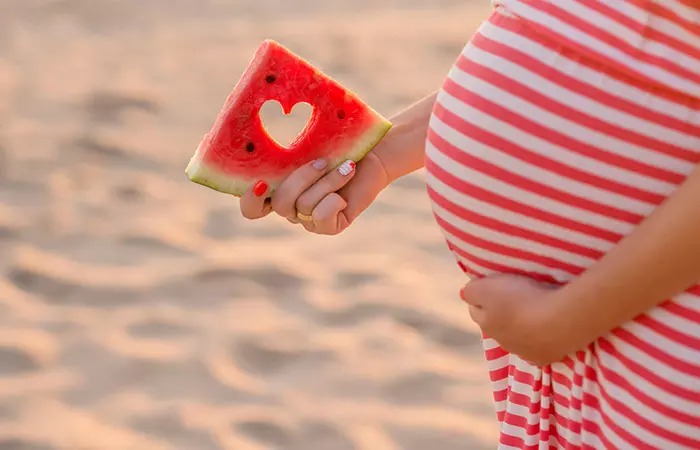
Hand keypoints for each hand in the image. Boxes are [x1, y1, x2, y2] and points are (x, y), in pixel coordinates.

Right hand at [238, 149, 388, 234]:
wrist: (375, 153)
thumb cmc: (340, 143)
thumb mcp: (309, 143)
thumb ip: (285, 148)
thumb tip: (274, 117)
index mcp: (279, 188)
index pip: (252, 209)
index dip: (250, 201)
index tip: (260, 183)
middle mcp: (292, 208)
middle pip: (280, 204)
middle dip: (301, 178)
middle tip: (322, 161)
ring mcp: (310, 219)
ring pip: (304, 206)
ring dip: (328, 181)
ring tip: (346, 167)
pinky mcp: (331, 226)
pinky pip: (321, 219)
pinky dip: (334, 199)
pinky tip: (346, 187)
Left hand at [461, 274, 579, 365]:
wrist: (561, 320)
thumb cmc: (522, 298)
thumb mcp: (487, 286)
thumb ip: (471, 290)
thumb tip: (465, 294)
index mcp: (487, 323)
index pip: (475, 309)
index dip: (483, 295)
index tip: (494, 284)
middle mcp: (502, 342)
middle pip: (496, 324)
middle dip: (501, 312)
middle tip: (516, 295)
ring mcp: (524, 352)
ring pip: (517, 336)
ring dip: (522, 325)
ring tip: (536, 309)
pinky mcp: (545, 357)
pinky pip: (538, 346)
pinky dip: (540, 337)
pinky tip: (548, 325)